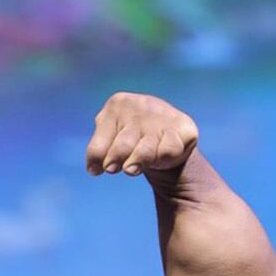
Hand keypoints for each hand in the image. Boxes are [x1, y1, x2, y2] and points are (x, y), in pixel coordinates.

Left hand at [84, 93, 198, 178]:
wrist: (167, 132)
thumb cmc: (132, 136)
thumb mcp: (111, 136)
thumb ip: (100, 149)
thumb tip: (94, 169)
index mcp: (117, 104)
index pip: (100, 143)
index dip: (97, 161)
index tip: (96, 171)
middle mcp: (139, 105)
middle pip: (122, 148)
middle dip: (116, 163)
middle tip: (115, 169)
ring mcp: (162, 115)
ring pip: (145, 152)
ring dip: (137, 164)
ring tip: (133, 169)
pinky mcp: (182, 126)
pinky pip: (167, 152)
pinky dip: (162, 160)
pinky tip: (160, 156)